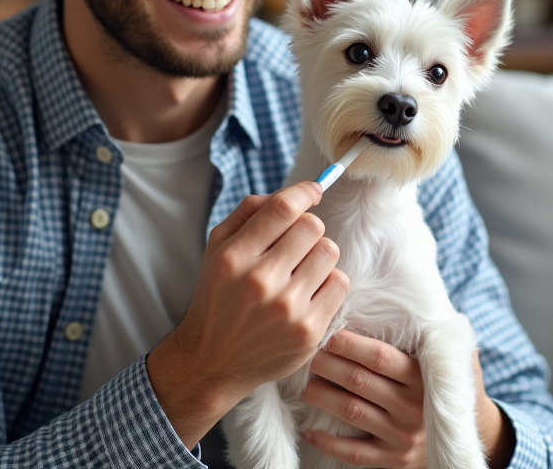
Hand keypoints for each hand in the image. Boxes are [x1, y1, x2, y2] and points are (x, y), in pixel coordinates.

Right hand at [146, 181, 349, 447]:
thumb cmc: (218, 297)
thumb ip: (249, 213)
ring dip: (318, 255)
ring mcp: (287, 309)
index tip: (314, 191)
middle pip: (312, 226)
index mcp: (234, 257)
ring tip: (300, 271)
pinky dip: (328, 282)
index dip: (305, 192)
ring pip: (329, 252)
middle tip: (295, 245)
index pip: (283, 208)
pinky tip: (308, 293)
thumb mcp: (217, 249)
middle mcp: (260, 281)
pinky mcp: (309, 331)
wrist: (213, 362)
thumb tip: (295, 193)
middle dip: (307, 229)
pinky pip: (340, 283)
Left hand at [303, 331, 516, 468]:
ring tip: (305, 386)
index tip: (329, 334)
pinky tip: (310, 430)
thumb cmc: (450, 387)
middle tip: (309, 354)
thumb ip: (442, 336)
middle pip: (360, 382)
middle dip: (329, 366)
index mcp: (423, 378)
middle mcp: (413, 407)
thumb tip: (427, 302)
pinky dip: (330, 443)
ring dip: (324, 398)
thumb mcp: (457, 359)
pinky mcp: (394, 460)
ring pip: (353, 413)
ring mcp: (403, 437)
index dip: (351, 345)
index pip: (380, 357)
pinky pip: (356, 454)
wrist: (468, 436)